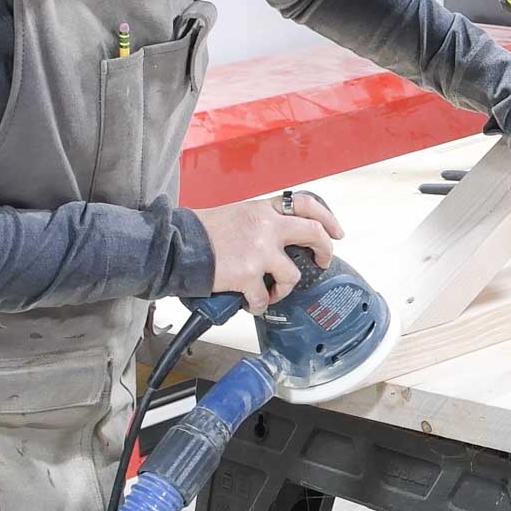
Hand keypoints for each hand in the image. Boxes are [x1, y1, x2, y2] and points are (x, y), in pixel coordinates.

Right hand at [194, 192, 344, 314]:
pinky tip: (252, 303)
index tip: (335, 232)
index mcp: (264, 210)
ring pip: (292, 275)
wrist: (175, 246)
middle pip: (314, 235)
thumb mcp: (237, 215)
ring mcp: (260, 252)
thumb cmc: (201, 232)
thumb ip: (260, 223)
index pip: (306, 205)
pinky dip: (260, 305)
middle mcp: (267, 227)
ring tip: (272, 292)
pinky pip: (264, 298)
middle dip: (325, 251)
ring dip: (284, 289)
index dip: (327, 218)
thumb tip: (276, 238)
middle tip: (322, 262)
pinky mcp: (248, 275)